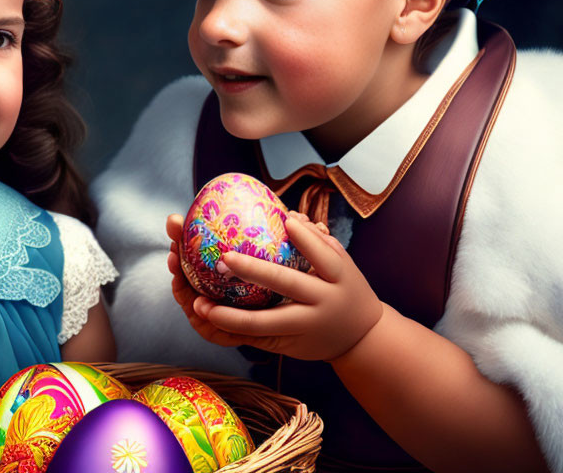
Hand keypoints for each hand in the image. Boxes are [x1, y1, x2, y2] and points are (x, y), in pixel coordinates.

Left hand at [168, 211, 383, 361]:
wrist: (361, 338)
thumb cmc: (346, 289)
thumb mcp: (342, 264)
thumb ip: (318, 242)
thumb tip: (289, 217)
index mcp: (340, 278)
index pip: (324, 256)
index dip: (307, 239)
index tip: (287, 220)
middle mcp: (322, 303)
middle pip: (288, 284)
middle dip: (255, 271)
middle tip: (226, 258)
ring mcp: (305, 327)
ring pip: (265, 322)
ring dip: (231, 315)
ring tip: (200, 304)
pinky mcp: (289, 345)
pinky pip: (257, 338)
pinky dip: (232, 329)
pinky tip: (209, 319)